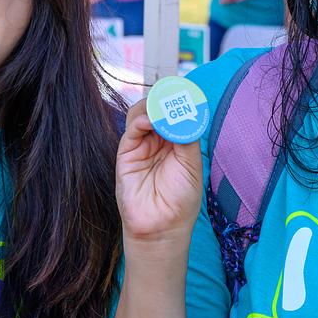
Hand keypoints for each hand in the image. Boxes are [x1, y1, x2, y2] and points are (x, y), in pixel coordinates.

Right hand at [115, 101, 202, 246]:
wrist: (162, 227)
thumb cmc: (181, 199)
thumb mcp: (191, 164)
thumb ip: (185, 136)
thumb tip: (182, 111)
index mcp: (177, 141)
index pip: (175, 112)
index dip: (179, 100)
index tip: (185, 90)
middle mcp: (158, 140)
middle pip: (157, 109)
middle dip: (164, 99)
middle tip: (173, 93)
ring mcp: (142, 145)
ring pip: (142, 114)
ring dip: (152, 107)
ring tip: (162, 108)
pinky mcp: (126, 154)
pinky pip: (131, 131)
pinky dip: (139, 120)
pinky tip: (149, 120)